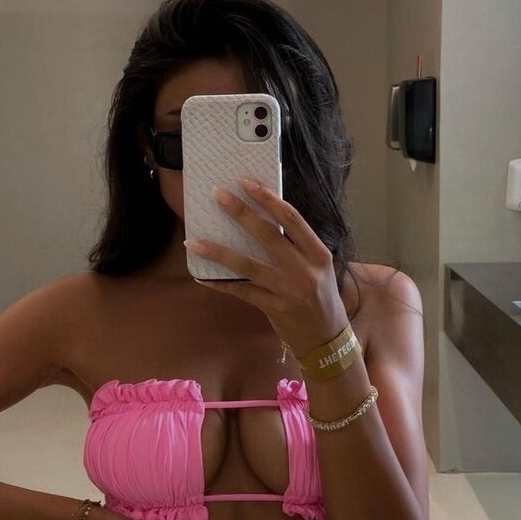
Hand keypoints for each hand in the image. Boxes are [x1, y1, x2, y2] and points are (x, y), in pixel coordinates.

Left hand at [183, 176, 347, 355]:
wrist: (327, 338)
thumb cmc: (321, 296)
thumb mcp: (318, 267)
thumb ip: (297, 245)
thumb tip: (262, 219)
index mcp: (318, 253)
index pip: (291, 218)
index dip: (267, 198)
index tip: (246, 181)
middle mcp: (303, 269)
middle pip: (267, 235)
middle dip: (240, 212)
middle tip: (217, 194)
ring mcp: (287, 290)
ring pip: (247, 265)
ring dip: (217, 251)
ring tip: (193, 241)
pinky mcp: (273, 308)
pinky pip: (241, 291)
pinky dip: (220, 284)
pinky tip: (202, 276)